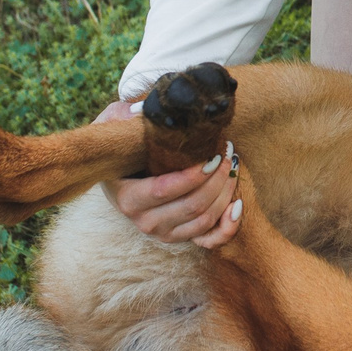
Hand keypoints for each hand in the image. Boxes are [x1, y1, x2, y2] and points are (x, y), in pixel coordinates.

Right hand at [98, 97, 241, 246]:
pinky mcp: (179, 238)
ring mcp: (163, 233)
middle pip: (192, 205)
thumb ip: (122, 118)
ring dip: (226, 193)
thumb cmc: (123, 150)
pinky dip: (228, 225)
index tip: (212, 153)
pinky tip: (238, 204)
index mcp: (128, 198)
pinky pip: (210, 239)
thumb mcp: (113, 128)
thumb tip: (142, 111)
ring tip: (232, 166)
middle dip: (217, 178)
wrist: (121, 178)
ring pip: (205, 220)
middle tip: (227, 153)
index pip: (165, 190)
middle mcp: (145, 222)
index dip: (194, 174)